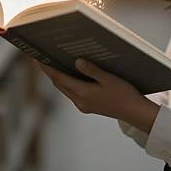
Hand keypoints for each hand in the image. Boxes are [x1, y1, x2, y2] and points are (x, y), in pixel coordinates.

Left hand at [36, 58, 159, 131]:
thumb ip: (92, 70)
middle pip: (60, 84)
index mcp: (83, 93)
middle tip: (43, 58)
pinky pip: (73, 92)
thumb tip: (76, 61)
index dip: (47, 68)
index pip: (59, 79)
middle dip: (50, 72)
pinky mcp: (89, 106)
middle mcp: (80, 101)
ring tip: (55, 63)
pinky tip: (73, 74)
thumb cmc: (123, 93)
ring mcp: (84, 105)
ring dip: (59, 77)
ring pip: (66, 89)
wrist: (133, 112)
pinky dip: (68, 83)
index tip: (37, 59)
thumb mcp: (108, 78)